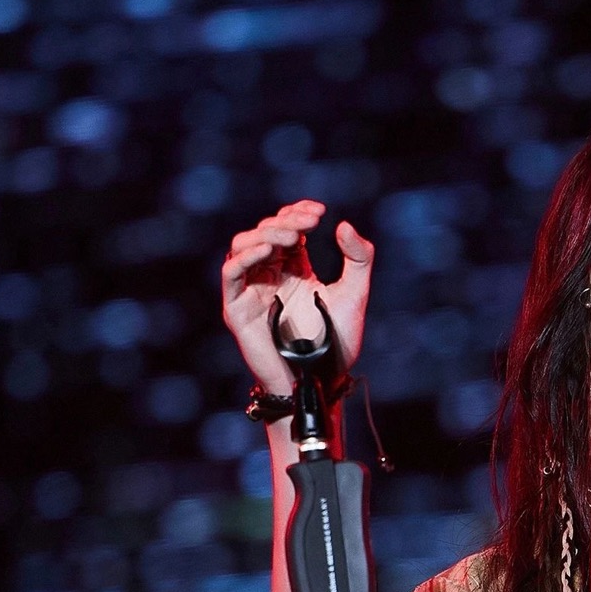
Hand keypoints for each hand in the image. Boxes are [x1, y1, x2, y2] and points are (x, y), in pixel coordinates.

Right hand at [221, 200, 373, 392]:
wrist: (323, 380)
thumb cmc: (336, 343)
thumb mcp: (355, 294)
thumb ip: (359, 259)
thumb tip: (343, 224)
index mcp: (292, 268)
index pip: (285, 228)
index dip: (296, 214)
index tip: (318, 212)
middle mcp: (268, 275)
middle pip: (264, 232)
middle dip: (286, 222)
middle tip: (310, 222)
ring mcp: (251, 290)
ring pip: (243, 245)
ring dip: (266, 234)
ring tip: (293, 237)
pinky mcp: (238, 309)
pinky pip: (231, 274)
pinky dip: (245, 257)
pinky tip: (267, 250)